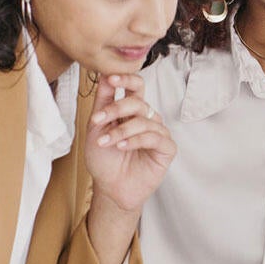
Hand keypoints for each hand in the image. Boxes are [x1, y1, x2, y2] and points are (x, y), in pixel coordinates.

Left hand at [85, 74, 175, 211]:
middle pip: (138, 102)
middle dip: (116, 109)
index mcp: (132, 111)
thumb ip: (103, 102)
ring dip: (121, 131)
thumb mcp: (97, 127)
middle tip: (98, 120)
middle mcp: (147, 119)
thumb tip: (106, 75)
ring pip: (144, 121)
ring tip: (106, 142)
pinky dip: (136, 141)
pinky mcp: (167, 149)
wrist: (110, 188)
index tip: (111, 78)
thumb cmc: (104, 160)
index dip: (126, 80)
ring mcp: (159, 133)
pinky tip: (122, 147)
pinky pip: (154, 138)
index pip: (136, 87)